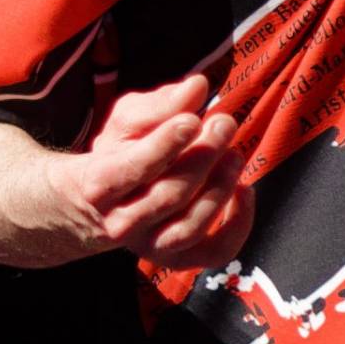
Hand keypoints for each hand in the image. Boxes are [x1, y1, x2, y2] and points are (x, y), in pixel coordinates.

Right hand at [45, 73, 253, 269]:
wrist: (99, 204)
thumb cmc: (119, 152)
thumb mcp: (128, 121)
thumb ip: (159, 105)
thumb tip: (197, 86)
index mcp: (100, 184)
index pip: (132, 168)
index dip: (164, 144)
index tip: (192, 119)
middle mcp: (121, 222)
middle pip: (167, 196)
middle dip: (202, 157)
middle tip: (224, 122)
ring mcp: (149, 245)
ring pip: (188, 228)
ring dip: (220, 189)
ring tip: (235, 153)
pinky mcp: (176, 257)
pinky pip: (213, 252)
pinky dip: (237, 226)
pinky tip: (245, 190)